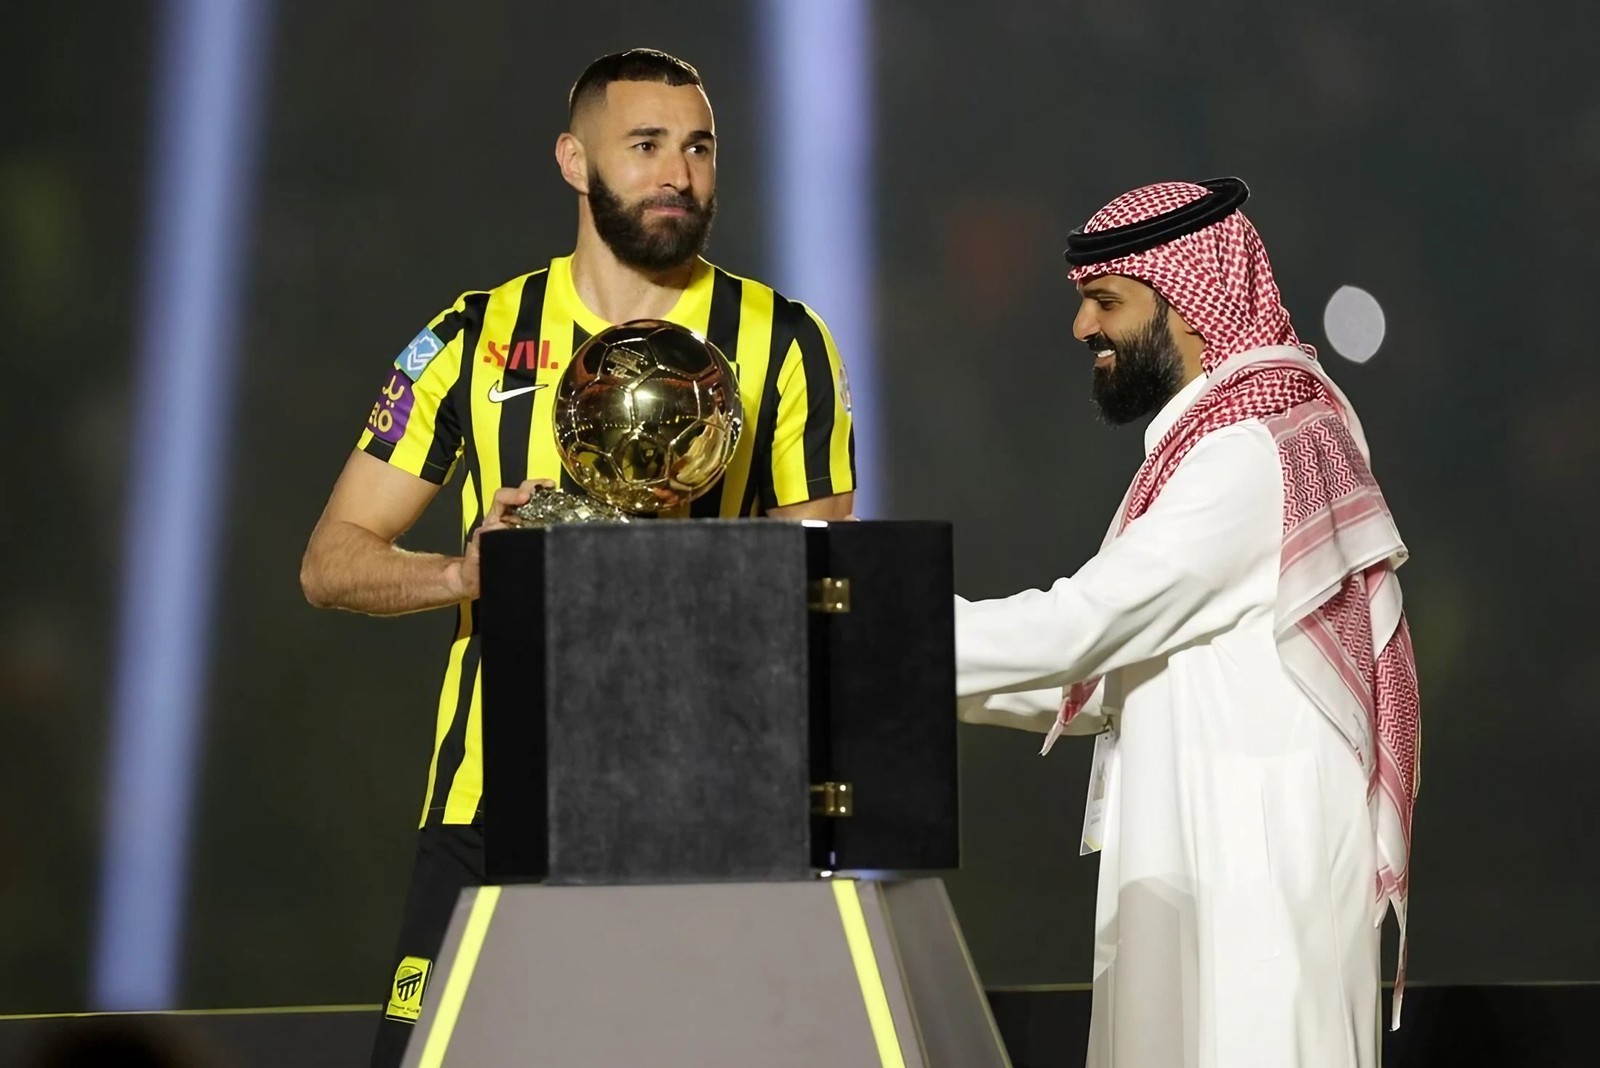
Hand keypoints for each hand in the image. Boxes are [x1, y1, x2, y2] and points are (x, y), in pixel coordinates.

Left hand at [454, 479, 555, 599]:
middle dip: (534, 487)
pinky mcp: (530, 538)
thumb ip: (479, 543)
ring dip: (545, 497)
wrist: (477, 586)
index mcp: (493, 522)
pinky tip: (561, 514)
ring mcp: (520, 529)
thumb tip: (496, 526)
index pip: (502, 498)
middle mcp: (507, 522)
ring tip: (557, 493)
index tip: (525, 497)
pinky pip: (541, 523)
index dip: (514, 494)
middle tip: (547, 487)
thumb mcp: (473, 559)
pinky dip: (551, 515)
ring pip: (533, 506)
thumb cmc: (474, 573)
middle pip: (521, 495)